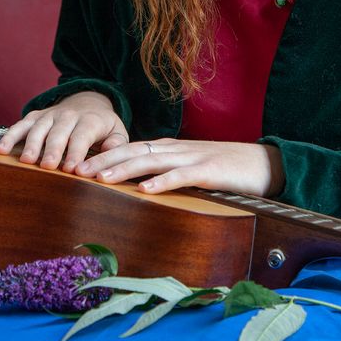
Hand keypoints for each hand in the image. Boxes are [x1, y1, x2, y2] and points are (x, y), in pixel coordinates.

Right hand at [0, 91, 128, 172]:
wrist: (88, 101)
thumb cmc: (102, 125)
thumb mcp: (116, 130)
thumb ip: (116, 142)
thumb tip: (110, 150)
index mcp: (90, 120)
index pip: (82, 136)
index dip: (76, 151)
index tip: (71, 169)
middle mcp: (68, 115)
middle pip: (59, 132)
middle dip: (53, 149)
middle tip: (47, 166)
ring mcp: (50, 115)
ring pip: (39, 128)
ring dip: (31, 143)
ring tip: (25, 160)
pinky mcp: (35, 116)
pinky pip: (21, 125)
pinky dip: (10, 136)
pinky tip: (1, 150)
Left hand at [75, 138, 284, 197]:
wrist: (264, 162)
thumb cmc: (226, 168)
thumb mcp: (191, 167)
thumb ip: (167, 171)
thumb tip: (138, 184)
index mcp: (170, 148)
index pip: (130, 148)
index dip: (104, 156)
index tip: (78, 166)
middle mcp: (176, 149)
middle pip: (133, 151)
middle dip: (103, 161)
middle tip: (76, 172)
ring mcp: (192, 158)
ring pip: (151, 161)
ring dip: (124, 169)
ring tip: (100, 179)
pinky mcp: (209, 170)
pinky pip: (181, 176)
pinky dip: (162, 182)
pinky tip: (146, 191)